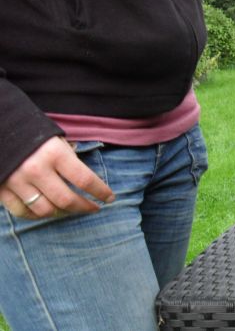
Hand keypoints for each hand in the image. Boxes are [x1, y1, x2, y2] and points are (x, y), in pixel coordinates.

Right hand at [0, 137, 114, 219]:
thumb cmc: (31, 132)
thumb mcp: (55, 138)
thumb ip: (68, 159)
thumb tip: (84, 180)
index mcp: (54, 153)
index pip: (84, 179)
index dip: (101, 192)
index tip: (110, 198)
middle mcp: (36, 170)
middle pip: (66, 200)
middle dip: (85, 206)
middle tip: (94, 208)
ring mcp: (17, 182)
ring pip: (45, 210)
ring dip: (62, 213)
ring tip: (72, 209)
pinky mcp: (2, 190)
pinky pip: (22, 212)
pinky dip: (36, 215)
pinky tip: (48, 211)